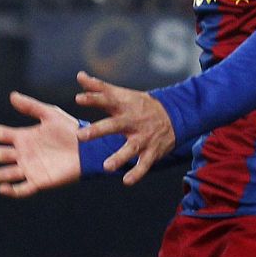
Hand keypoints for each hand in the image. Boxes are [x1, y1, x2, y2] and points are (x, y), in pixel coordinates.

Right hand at [0, 91, 81, 197]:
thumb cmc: (71, 130)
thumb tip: (12, 95)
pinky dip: (13, 190)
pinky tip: (3, 188)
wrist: (89, 149)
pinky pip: (23, 188)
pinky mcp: (39, 181)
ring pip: (5, 173)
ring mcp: (30, 168)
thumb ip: (32, 107)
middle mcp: (23, 154)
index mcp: (23, 137)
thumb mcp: (51, 114)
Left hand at [73, 71, 176, 186]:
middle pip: (114, 125)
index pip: (106, 100)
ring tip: (106, 166)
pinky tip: (126, 181)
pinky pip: (144, 164)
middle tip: (80, 136)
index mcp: (124, 106)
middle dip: (98, 130)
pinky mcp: (152, 151)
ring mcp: (143, 137)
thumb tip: (79, 75)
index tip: (79, 98)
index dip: (93, 98)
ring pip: (131, 148)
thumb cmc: (141, 105)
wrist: (176, 114)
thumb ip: (99, 88)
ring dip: (119, 157)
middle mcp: (132, 121)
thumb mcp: (123, 94)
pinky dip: (137, 173)